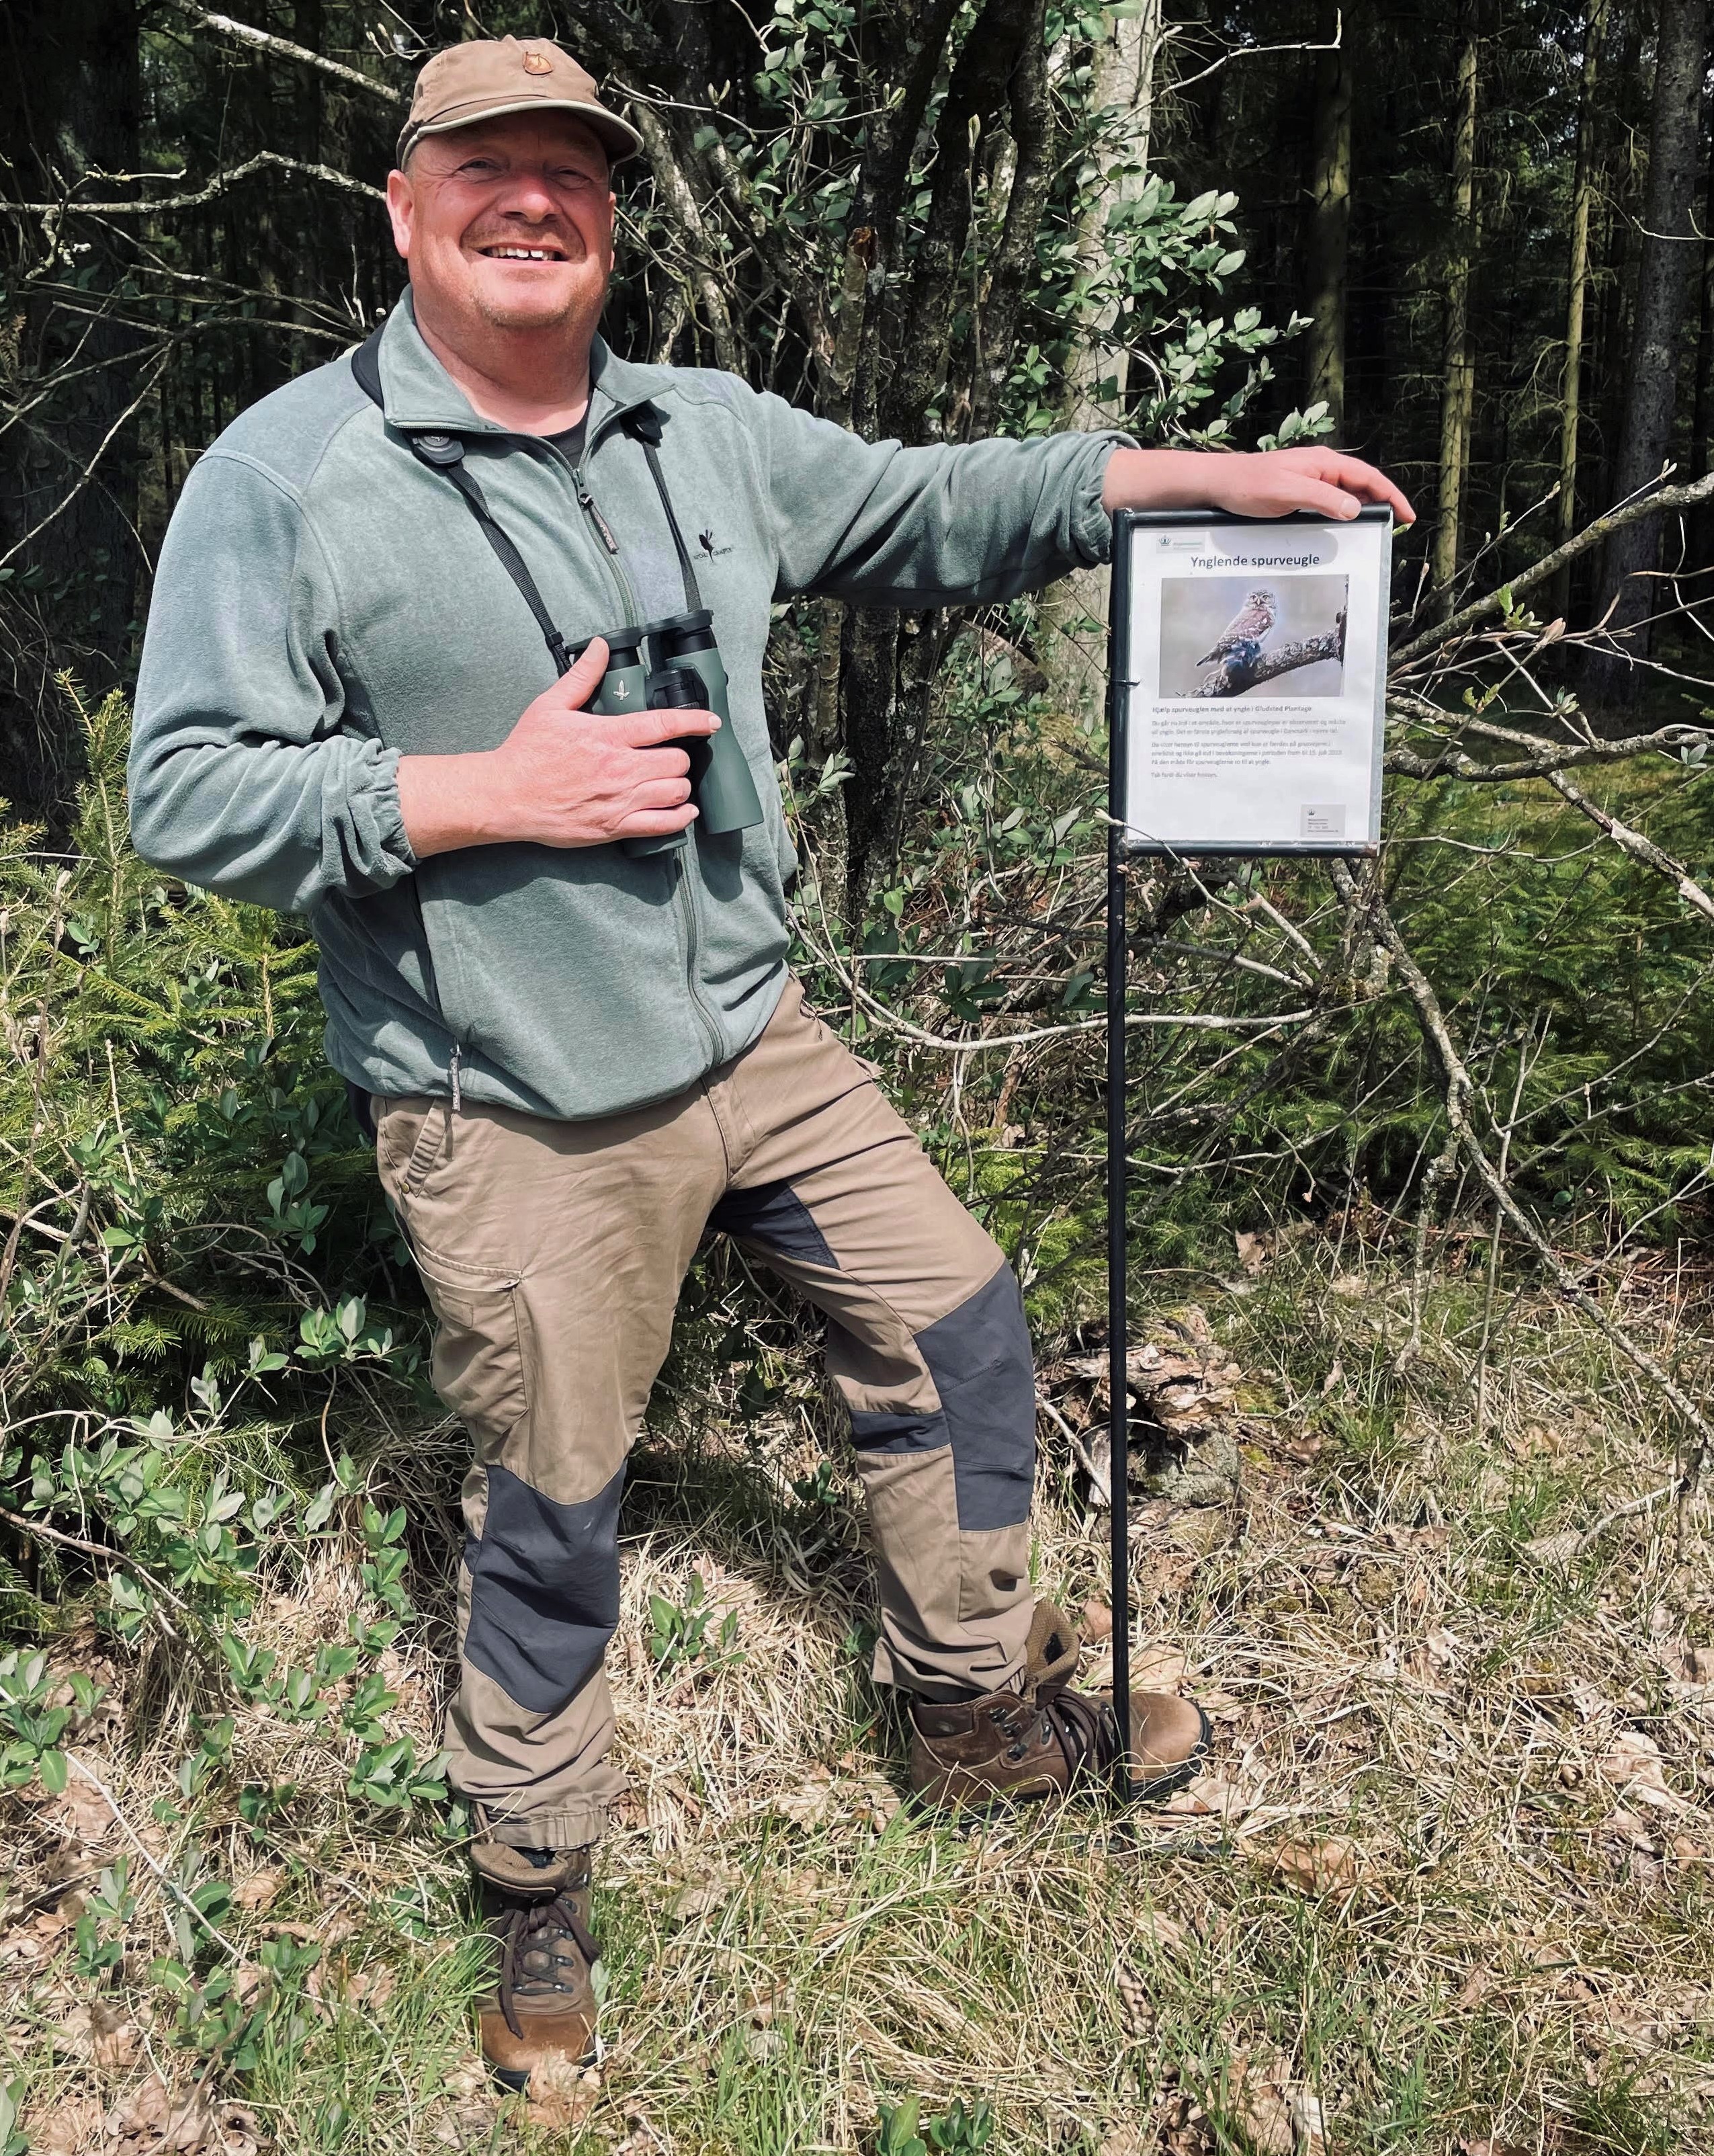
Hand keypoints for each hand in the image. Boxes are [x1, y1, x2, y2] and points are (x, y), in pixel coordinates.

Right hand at [398, 638, 719, 857]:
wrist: (506, 797)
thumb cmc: (526, 752)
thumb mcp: (550, 706)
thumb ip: (582, 676)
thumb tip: (601, 646)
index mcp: (608, 735)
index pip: (664, 725)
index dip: (694, 722)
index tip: (711, 722)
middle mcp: (620, 768)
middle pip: (677, 761)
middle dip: (679, 757)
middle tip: (670, 756)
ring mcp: (620, 800)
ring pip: (676, 791)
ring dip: (679, 785)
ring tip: (670, 780)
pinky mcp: (615, 827)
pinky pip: (663, 824)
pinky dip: (680, 817)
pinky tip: (682, 809)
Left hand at [1101, 444, 1414, 524]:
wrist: (1217, 483)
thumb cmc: (1249, 484)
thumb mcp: (1289, 492)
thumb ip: (1324, 499)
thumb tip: (1356, 509)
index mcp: (1324, 463)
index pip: (1368, 477)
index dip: (1390, 496)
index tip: (1407, 515)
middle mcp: (1321, 468)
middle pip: (1361, 486)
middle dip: (1381, 504)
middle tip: (1396, 528)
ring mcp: (1309, 480)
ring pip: (1345, 496)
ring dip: (1361, 511)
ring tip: (1375, 532)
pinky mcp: (1297, 492)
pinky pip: (1328, 503)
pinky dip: (1341, 515)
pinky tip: (1342, 530)